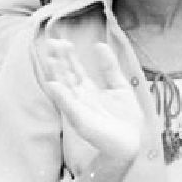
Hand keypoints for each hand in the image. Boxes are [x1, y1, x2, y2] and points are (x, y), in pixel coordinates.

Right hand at [41, 39, 143, 163]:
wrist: (131, 141)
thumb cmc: (124, 116)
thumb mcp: (119, 85)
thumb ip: (109, 67)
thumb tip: (99, 44)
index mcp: (88, 89)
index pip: (75, 69)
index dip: (68, 56)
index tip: (62, 41)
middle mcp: (80, 98)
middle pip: (66, 76)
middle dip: (59, 61)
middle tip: (51, 42)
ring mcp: (79, 110)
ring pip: (65, 89)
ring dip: (57, 75)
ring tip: (51, 59)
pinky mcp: (82, 122)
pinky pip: (70, 107)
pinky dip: (62, 96)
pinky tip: (55, 84)